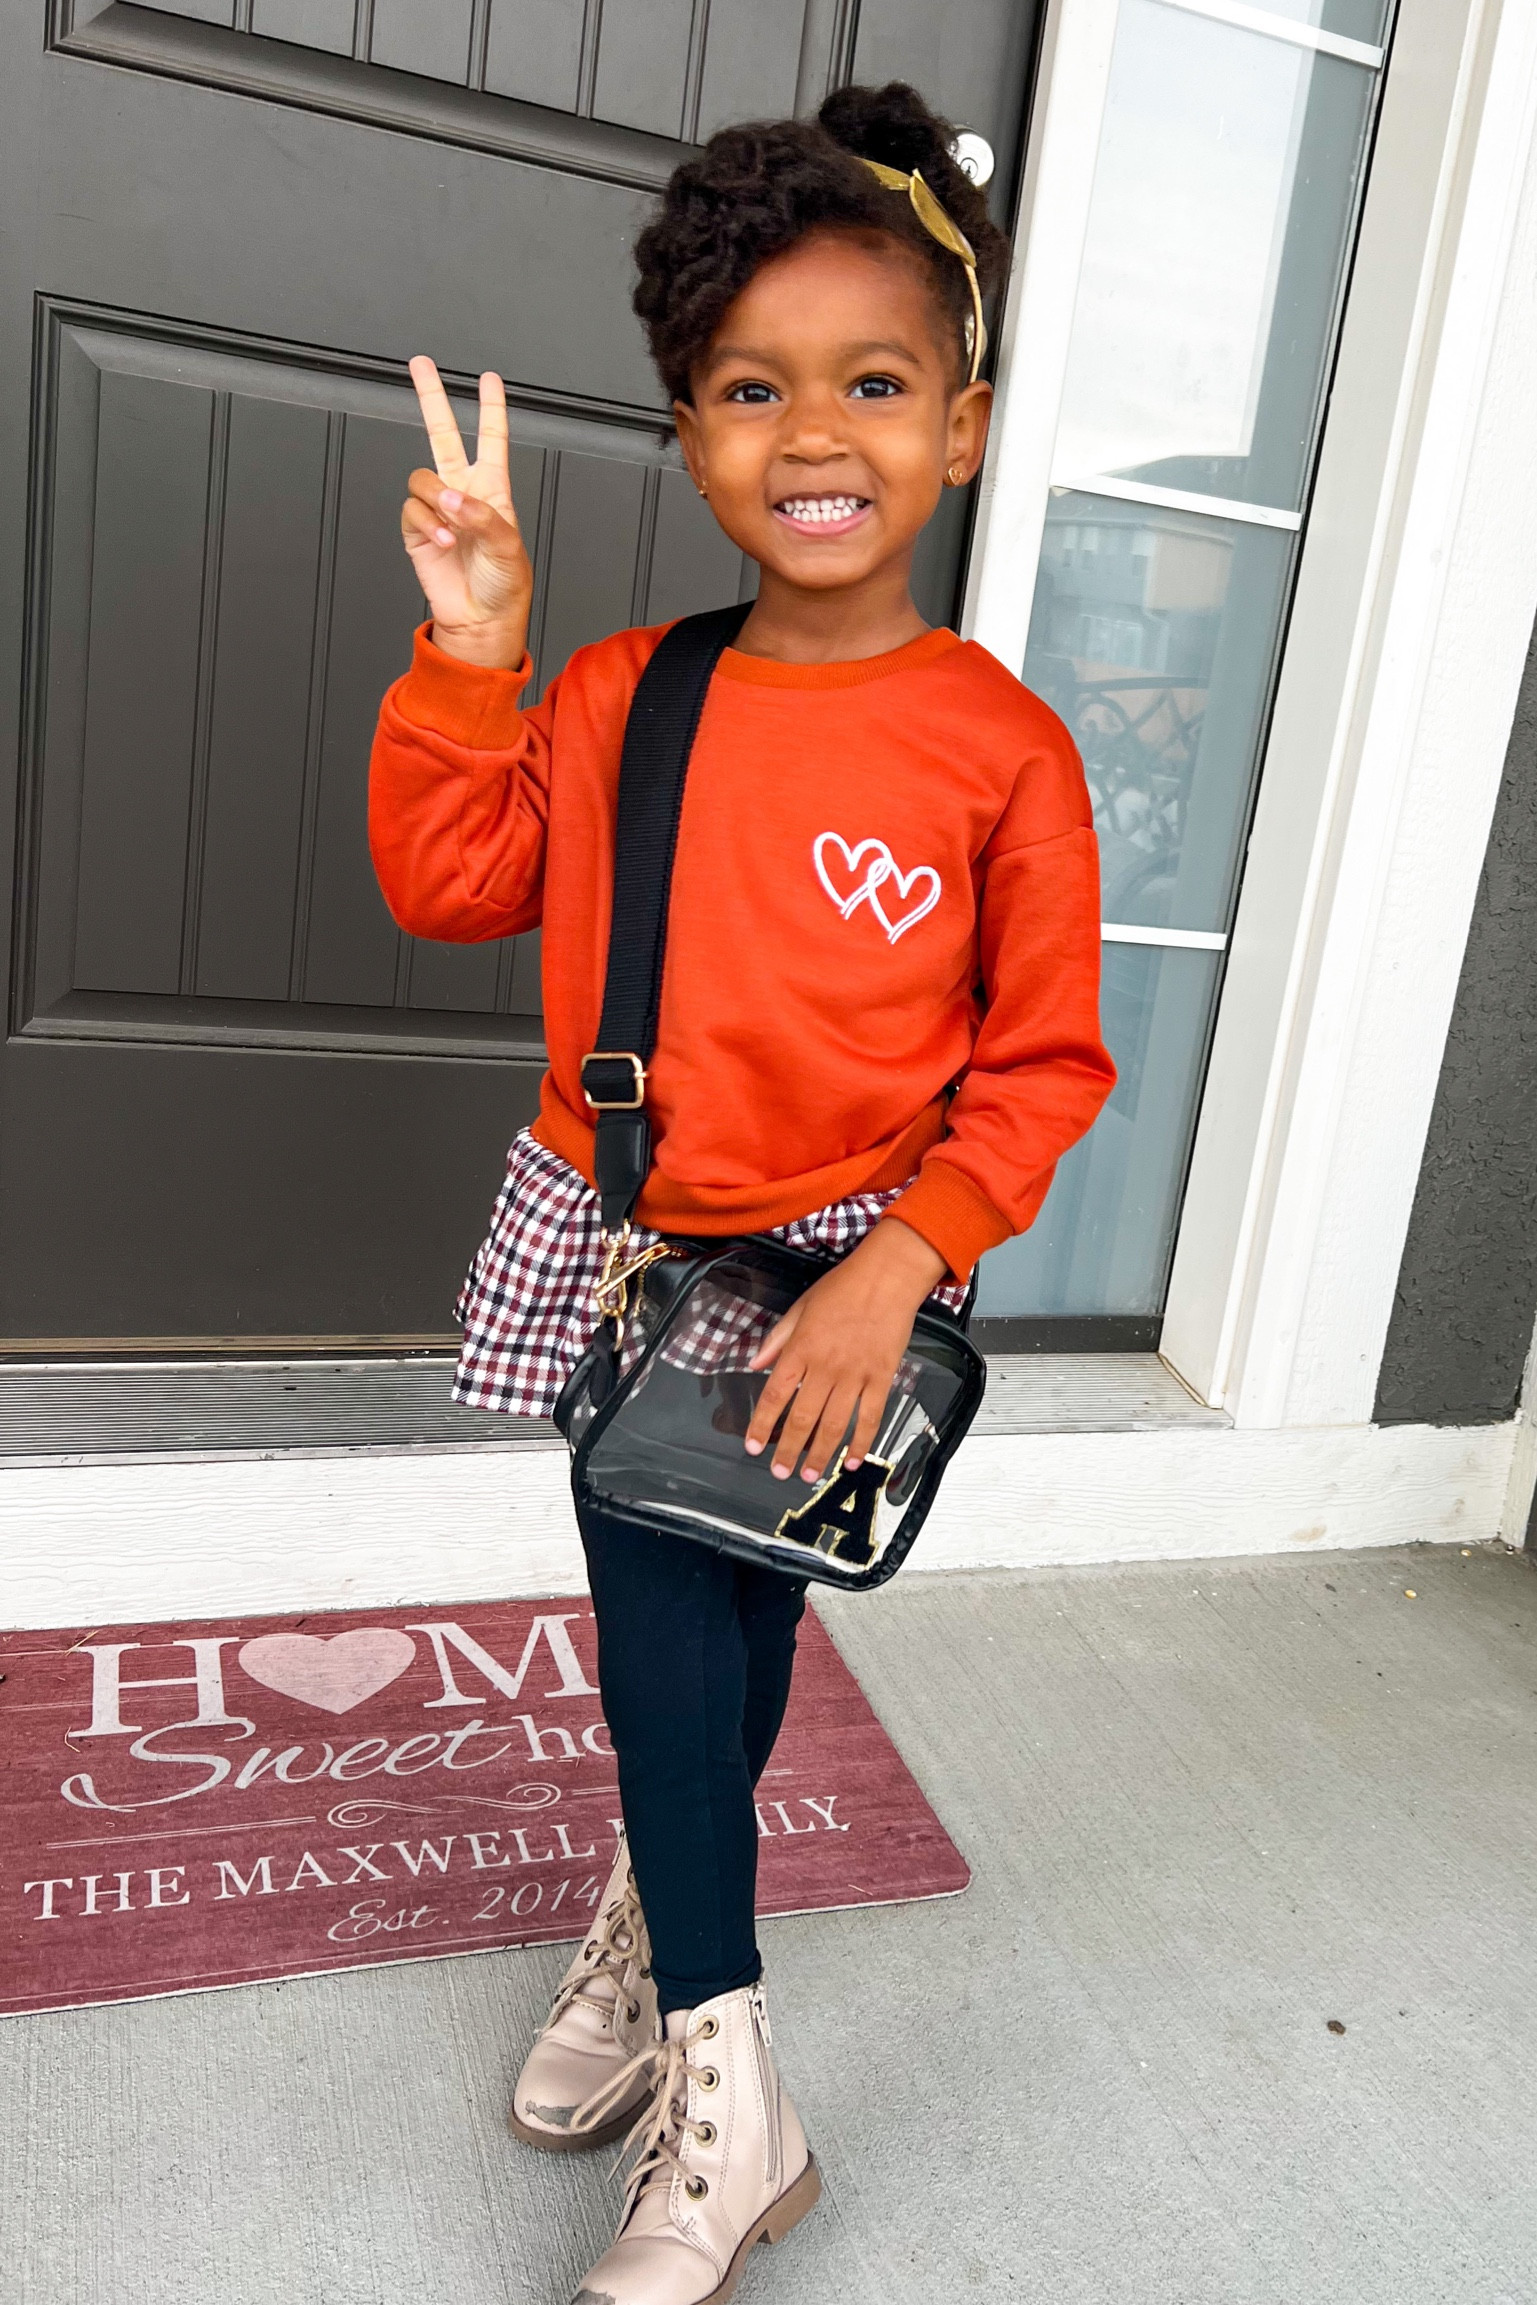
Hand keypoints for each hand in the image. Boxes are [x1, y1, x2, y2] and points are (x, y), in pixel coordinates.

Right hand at [402, 357, 532, 669]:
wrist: (481, 620)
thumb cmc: (505, 585)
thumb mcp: (508, 546)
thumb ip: (482, 515)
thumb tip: (450, 497)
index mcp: (493, 489)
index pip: (492, 439)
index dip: (491, 408)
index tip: (489, 380)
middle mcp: (463, 492)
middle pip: (443, 434)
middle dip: (432, 397)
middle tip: (421, 364)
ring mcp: (438, 510)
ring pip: (421, 478)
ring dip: (437, 502)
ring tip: (455, 529)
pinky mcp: (417, 530)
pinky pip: (411, 510)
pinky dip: (428, 525)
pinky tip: (444, 544)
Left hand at [745, 1220, 948, 1482]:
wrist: (887, 1277)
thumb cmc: (842, 1287)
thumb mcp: (800, 1307)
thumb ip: (777, 1340)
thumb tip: (754, 1365)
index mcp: (801, 1349)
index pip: (776, 1394)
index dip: (761, 1424)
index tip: (752, 1446)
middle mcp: (826, 1367)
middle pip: (802, 1418)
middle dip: (788, 1450)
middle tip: (779, 1472)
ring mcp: (855, 1375)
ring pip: (834, 1425)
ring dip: (820, 1454)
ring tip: (809, 1476)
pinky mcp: (881, 1378)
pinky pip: (870, 1417)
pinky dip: (860, 1442)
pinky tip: (851, 1461)